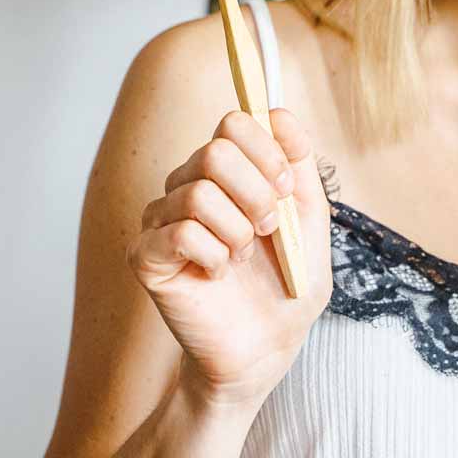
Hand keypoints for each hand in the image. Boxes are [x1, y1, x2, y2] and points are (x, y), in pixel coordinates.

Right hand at [126, 108, 333, 408]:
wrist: (269, 344)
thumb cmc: (289, 279)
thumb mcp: (311, 215)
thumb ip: (299, 162)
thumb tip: (280, 113)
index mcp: (230, 169)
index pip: (234, 123)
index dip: (267, 152)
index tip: (286, 188)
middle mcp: (189, 184)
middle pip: (216, 152)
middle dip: (257, 194)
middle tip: (267, 229)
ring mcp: (162, 219)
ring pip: (198, 194)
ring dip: (237, 232)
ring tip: (243, 258)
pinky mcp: (146, 256)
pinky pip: (179, 233)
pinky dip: (214, 256)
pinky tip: (219, 274)